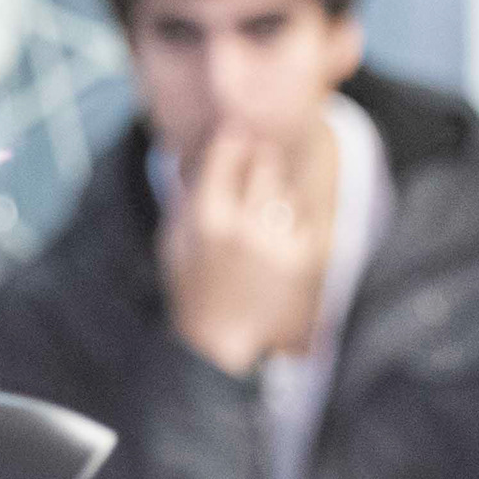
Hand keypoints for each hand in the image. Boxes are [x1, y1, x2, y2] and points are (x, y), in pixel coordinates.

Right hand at [162, 123, 336, 375]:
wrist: (219, 346)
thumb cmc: (191, 291)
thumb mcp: (172, 242)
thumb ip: (181, 196)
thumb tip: (185, 153)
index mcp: (207, 217)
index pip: (228, 151)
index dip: (233, 137)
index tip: (237, 132)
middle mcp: (244, 226)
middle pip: (265, 162)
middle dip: (262, 157)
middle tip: (260, 153)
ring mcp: (279, 242)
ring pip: (288, 187)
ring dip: (279, 187)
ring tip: (267, 198)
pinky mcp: (306, 258)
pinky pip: (306, 216)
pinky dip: (294, 216)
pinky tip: (281, 226)